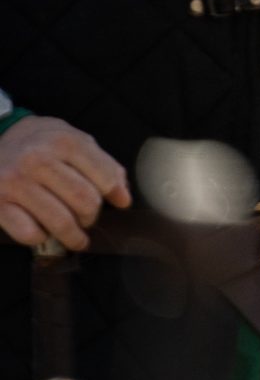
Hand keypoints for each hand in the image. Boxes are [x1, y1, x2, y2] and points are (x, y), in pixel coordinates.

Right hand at [0, 115, 129, 250]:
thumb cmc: (42, 143)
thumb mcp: (75, 141)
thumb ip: (104, 165)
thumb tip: (124, 199)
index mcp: (65, 142)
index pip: (104, 177)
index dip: (112, 195)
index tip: (114, 204)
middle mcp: (39, 161)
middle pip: (84, 201)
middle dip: (91, 217)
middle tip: (88, 221)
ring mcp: (15, 182)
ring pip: (59, 220)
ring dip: (73, 236)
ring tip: (76, 238)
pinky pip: (28, 232)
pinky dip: (41, 238)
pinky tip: (43, 232)